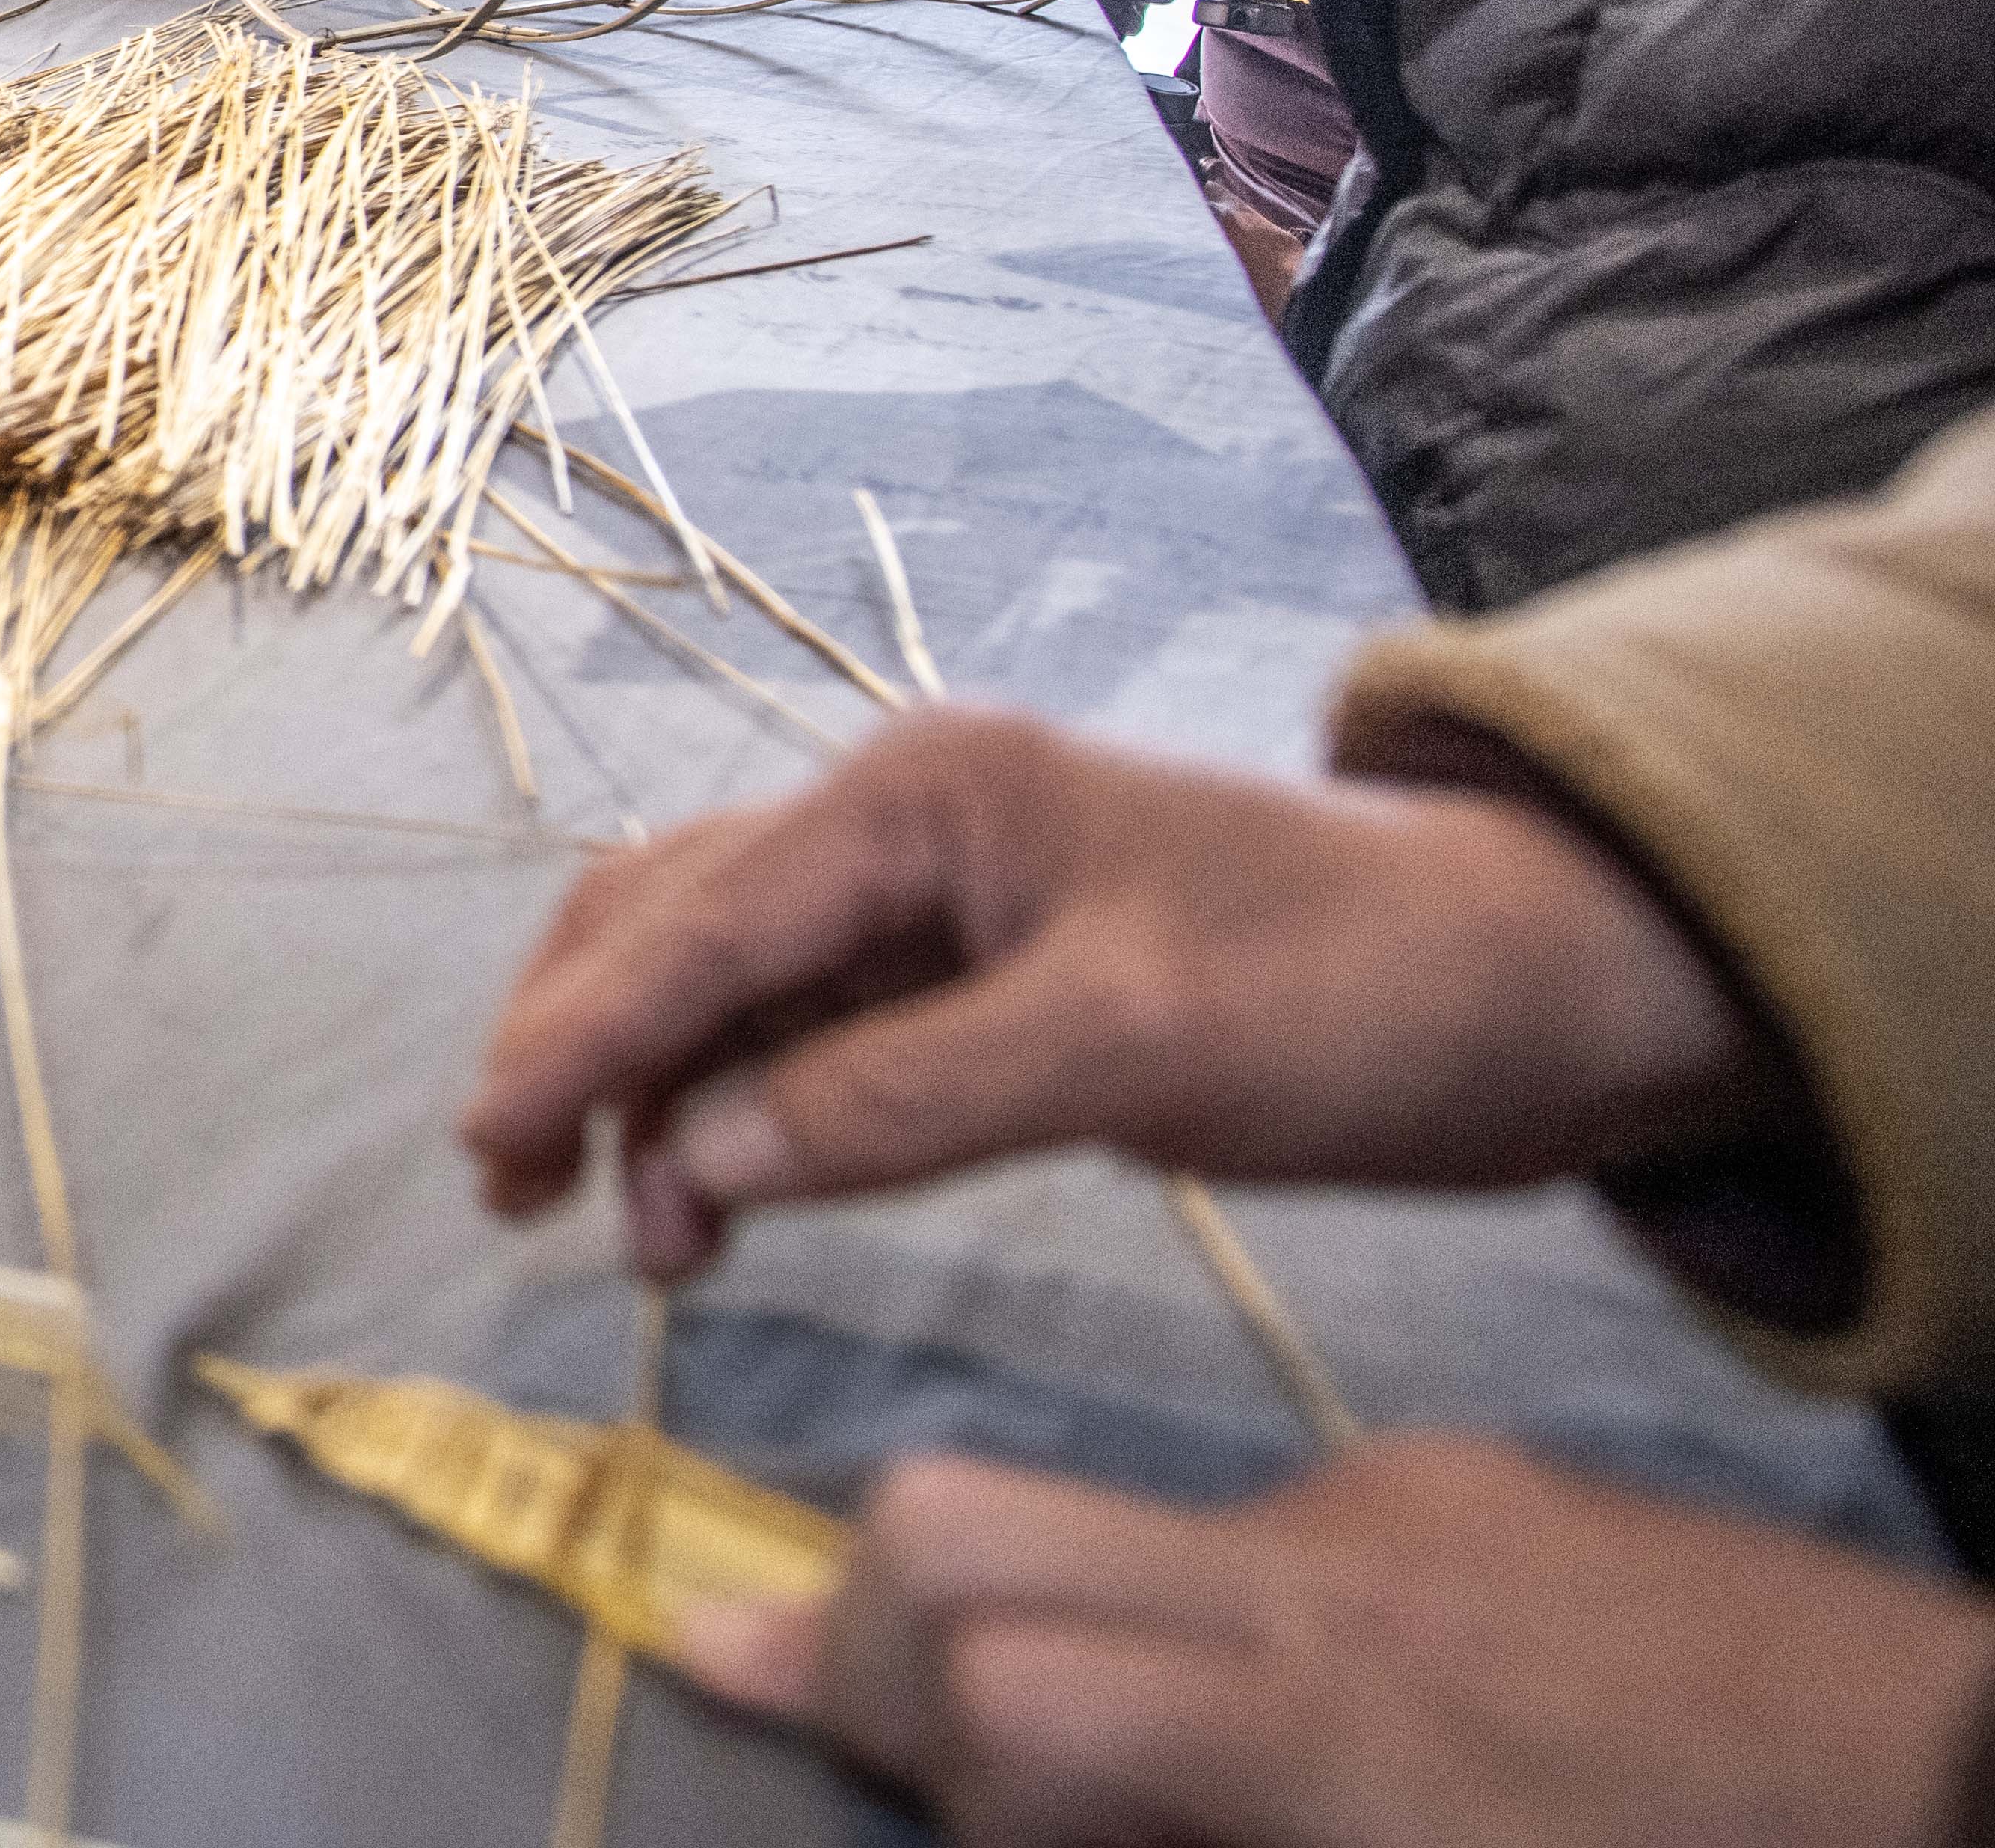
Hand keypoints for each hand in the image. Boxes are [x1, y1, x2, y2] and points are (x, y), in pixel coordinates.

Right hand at [460, 707, 1774, 1279]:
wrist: (1534, 989)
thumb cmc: (1351, 990)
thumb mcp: (1129, 1049)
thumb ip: (899, 1099)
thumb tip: (705, 1160)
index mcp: (919, 795)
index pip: (698, 921)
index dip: (580, 1037)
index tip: (489, 1140)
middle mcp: (899, 822)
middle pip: (671, 924)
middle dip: (580, 1049)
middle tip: (516, 1192)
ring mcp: (935, 897)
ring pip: (721, 978)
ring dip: (652, 1091)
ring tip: (624, 1228)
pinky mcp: (975, 977)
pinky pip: (803, 1030)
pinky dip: (739, 1110)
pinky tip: (720, 1195)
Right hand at [682, 1437, 1994, 1847]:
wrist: (1976, 1767)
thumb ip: (1185, 1825)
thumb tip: (1002, 1791)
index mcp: (1323, 1734)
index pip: (977, 1680)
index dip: (863, 1739)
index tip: (829, 1778)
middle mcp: (1328, 1589)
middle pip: (959, 1529)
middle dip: (865, 1630)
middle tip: (881, 1737)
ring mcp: (1408, 1514)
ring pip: (1117, 1538)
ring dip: (1069, 1644)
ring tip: (1162, 1781)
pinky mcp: (1489, 1491)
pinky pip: (1281, 1545)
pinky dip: (1246, 1640)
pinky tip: (1365, 1741)